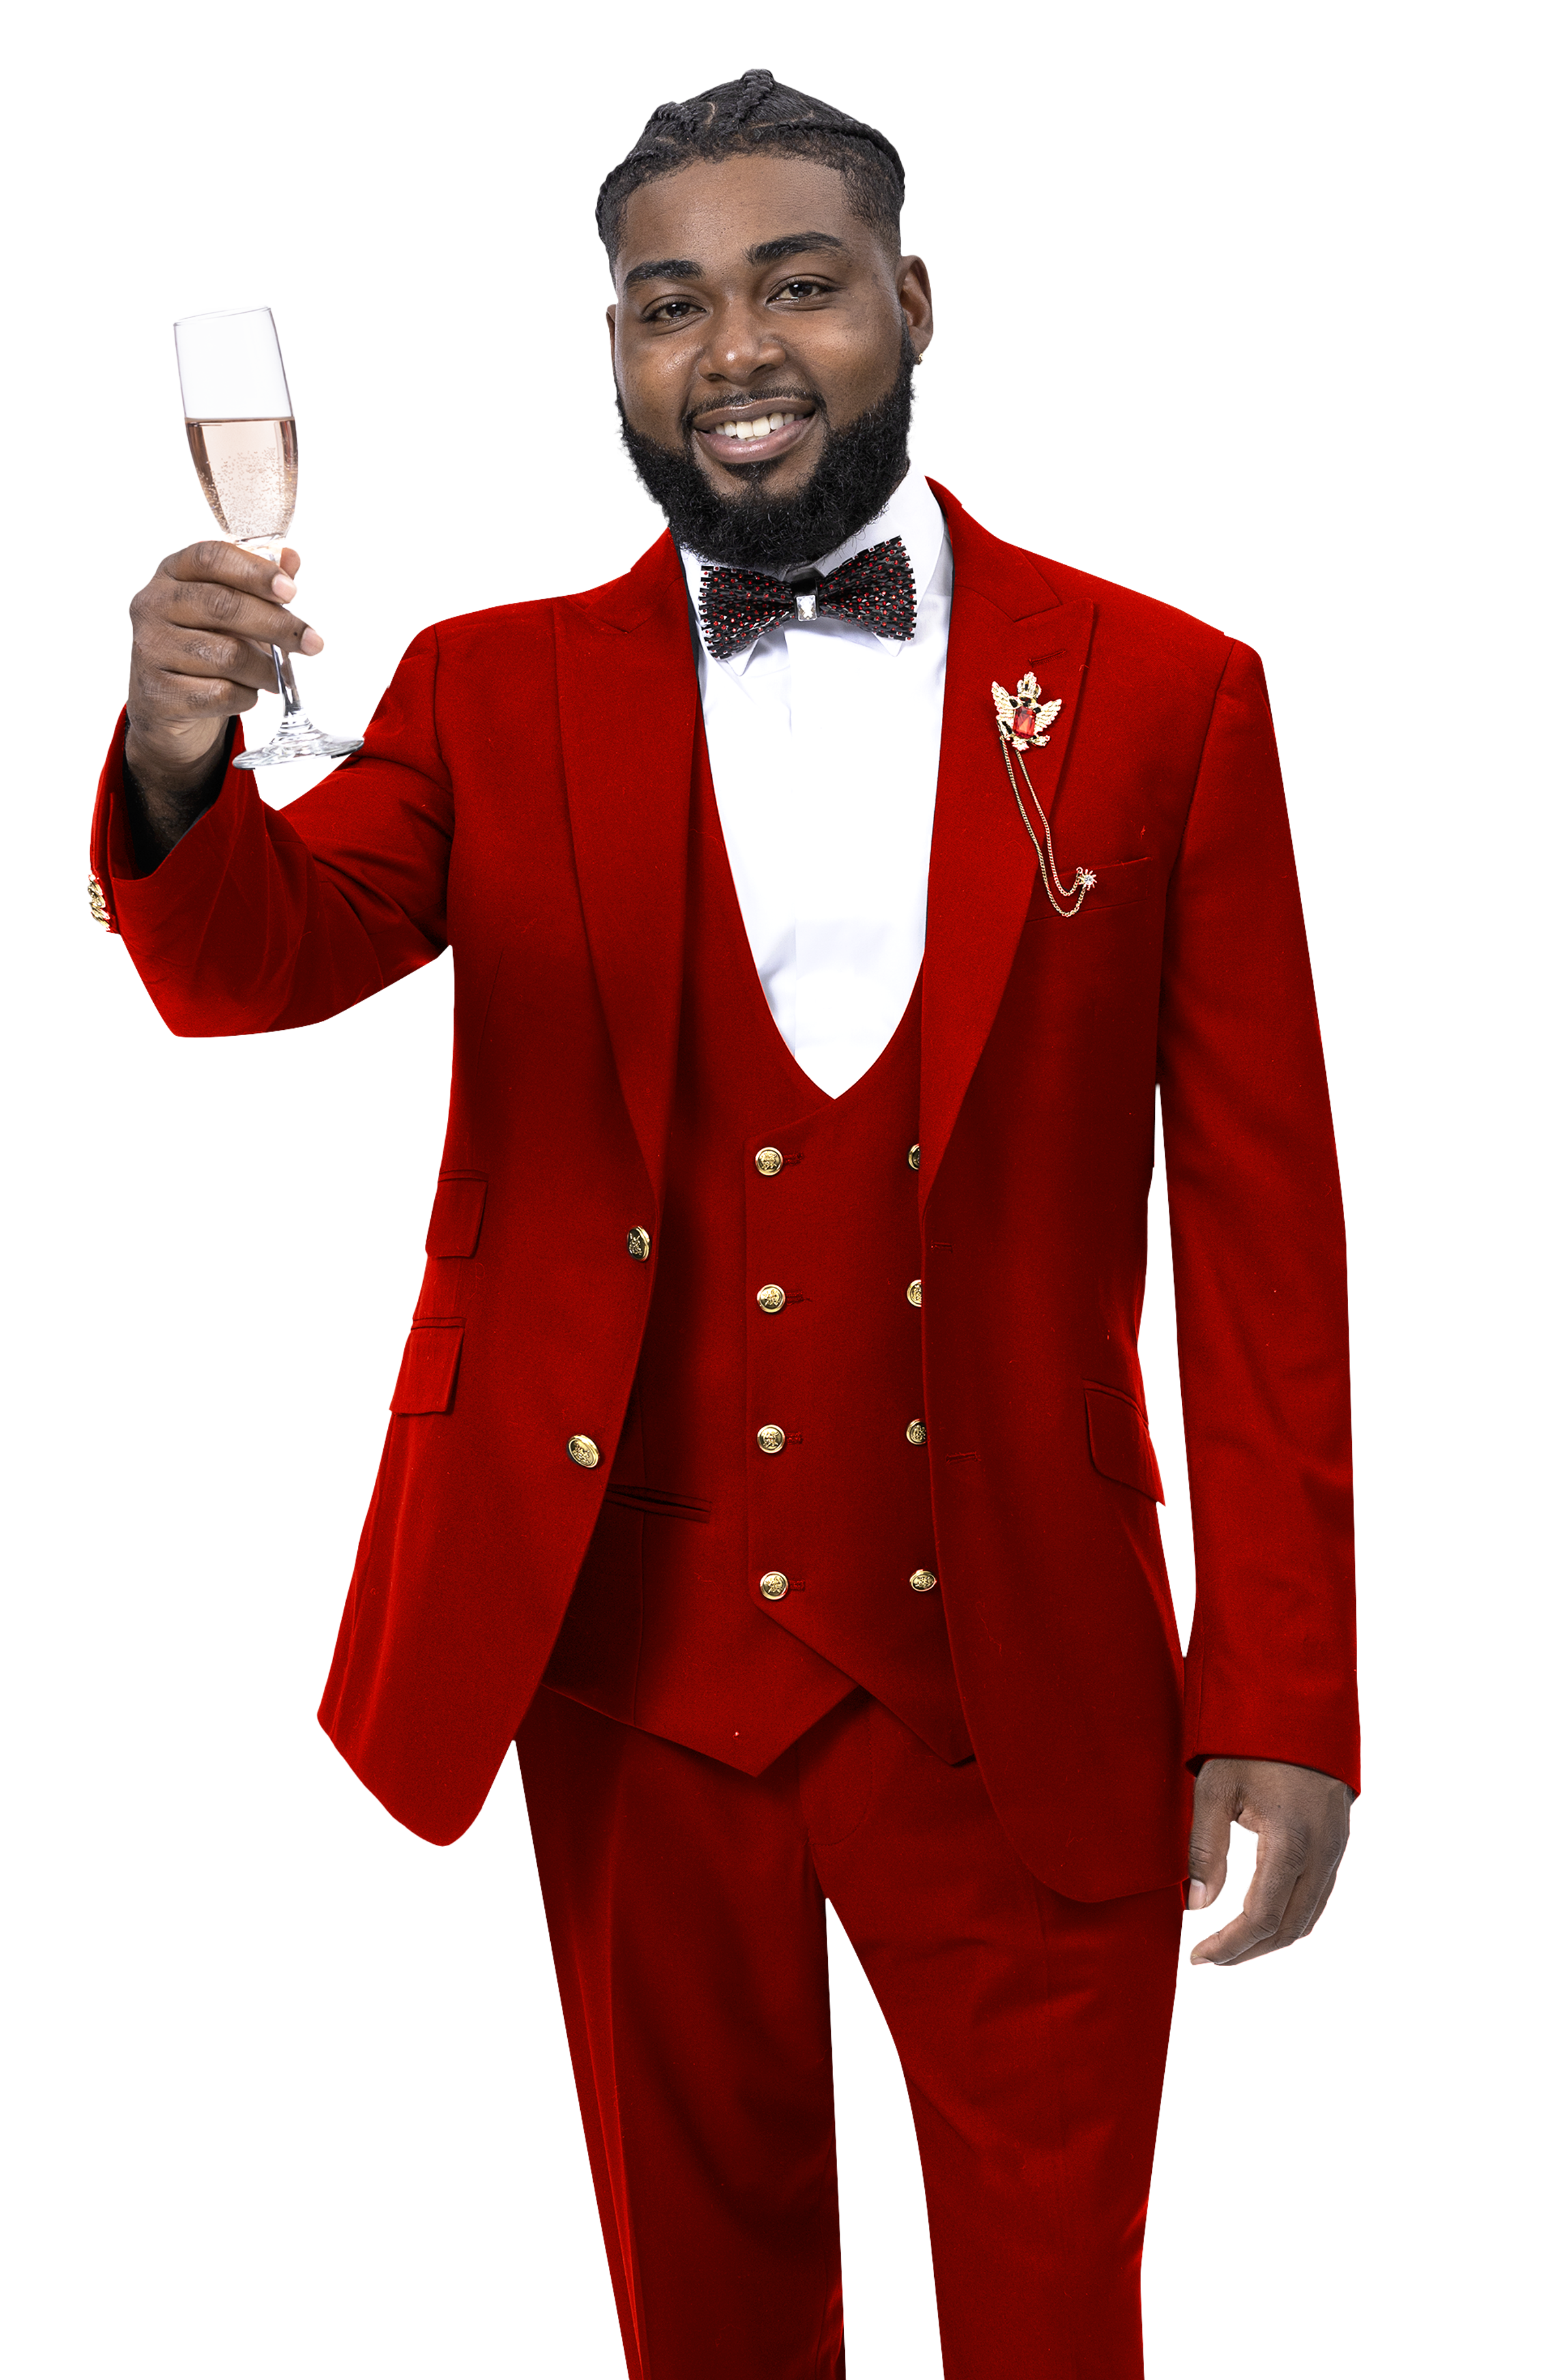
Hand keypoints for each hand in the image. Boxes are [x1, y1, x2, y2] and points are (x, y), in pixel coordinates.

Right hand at [126, 539, 320, 792]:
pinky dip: (246, 695)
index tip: (290, 590)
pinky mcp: (159, 692)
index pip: (211, 558)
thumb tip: (290, 556)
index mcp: (172, 575)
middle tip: (310, 640)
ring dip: (266, 669)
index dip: (255, 572)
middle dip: (276, 624)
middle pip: (223, 605)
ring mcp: (151, 649)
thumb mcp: (225, 609)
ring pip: (228, 656)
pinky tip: (248, 691)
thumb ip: (257, 584)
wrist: (163, 700)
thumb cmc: (201, 645)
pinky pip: (220, 693)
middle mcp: (153, 606)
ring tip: (280, 675)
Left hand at [1185, 1756, 1352, 1967]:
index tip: (1198, 1955)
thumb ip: (1206, 1852)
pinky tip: (1248, 1903)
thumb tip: (1198, 1909)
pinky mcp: (1336, 1841)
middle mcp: (1322, 1853)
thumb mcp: (1216, 1791)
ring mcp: (1335, 1848)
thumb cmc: (1249, 1746)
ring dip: (1268, 1932)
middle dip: (1249, 1948)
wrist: (1296, 1706)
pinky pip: (1313, 1892)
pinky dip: (1283, 1908)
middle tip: (1209, 1952)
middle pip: (1290, 1927)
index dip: (1231, 1946)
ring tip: (1224, 1933)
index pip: (1264, 1920)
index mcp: (1291, 1843)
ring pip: (1306, 1914)